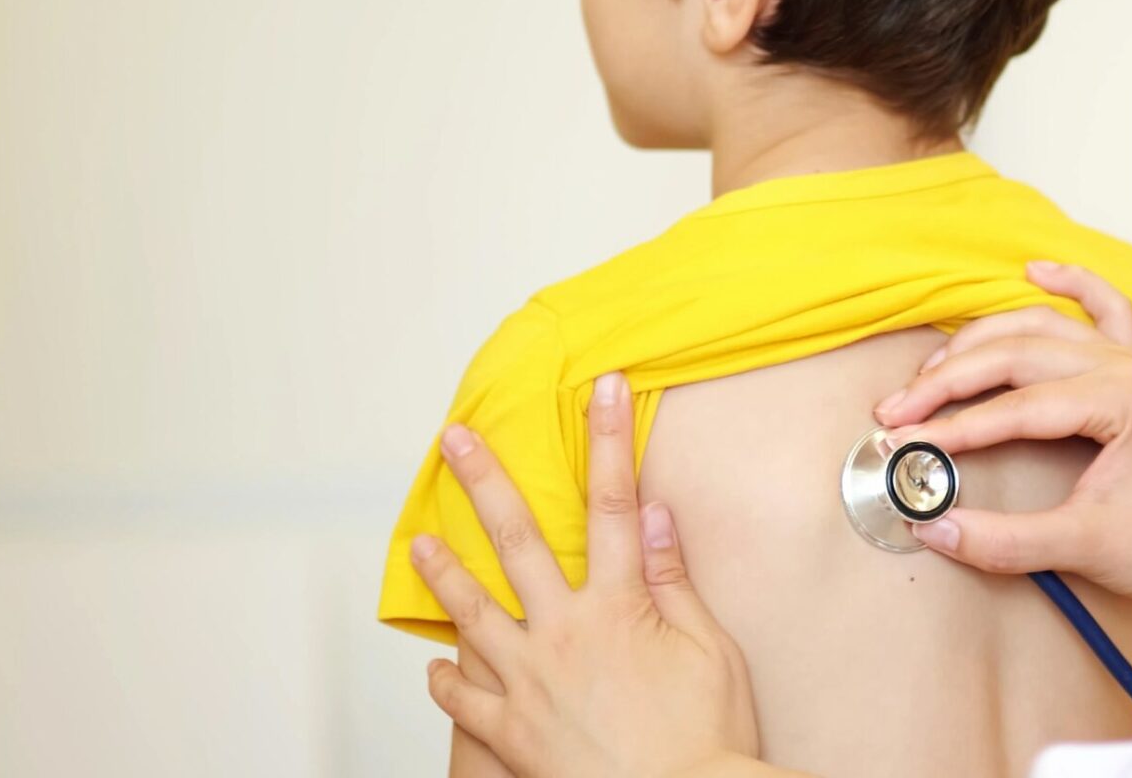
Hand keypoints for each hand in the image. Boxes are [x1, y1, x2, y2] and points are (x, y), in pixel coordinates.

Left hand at [409, 373, 763, 777]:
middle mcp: (565, 635)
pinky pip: (464, 700)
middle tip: (455, 441)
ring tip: (419, 542)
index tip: (604, 391)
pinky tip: (436, 666)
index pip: (615, 503)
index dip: (608, 440)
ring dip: (444, 573)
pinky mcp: (513, 734)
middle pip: (518, 542)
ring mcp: (531, 684)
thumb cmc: (708, 741)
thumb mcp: (712, 651)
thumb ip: (676, 583)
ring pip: (472, 615)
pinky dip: (447, 680)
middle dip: (485, 482)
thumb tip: (658, 518)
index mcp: (621, 607)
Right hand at [875, 262, 1131, 604]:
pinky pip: (1104, 307)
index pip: (1016, 407)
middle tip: (896, 414)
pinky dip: (1072, 283)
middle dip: (948, 383)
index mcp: (1120, 400)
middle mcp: (1123, 366)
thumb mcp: (1082, 548)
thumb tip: (934, 527)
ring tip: (929, 370)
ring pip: (1039, 326)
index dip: (953, 428)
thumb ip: (1005, 543)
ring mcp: (1129, 361)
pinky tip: (1036, 269)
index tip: (904, 447)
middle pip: (1015, 355)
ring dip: (981, 340)